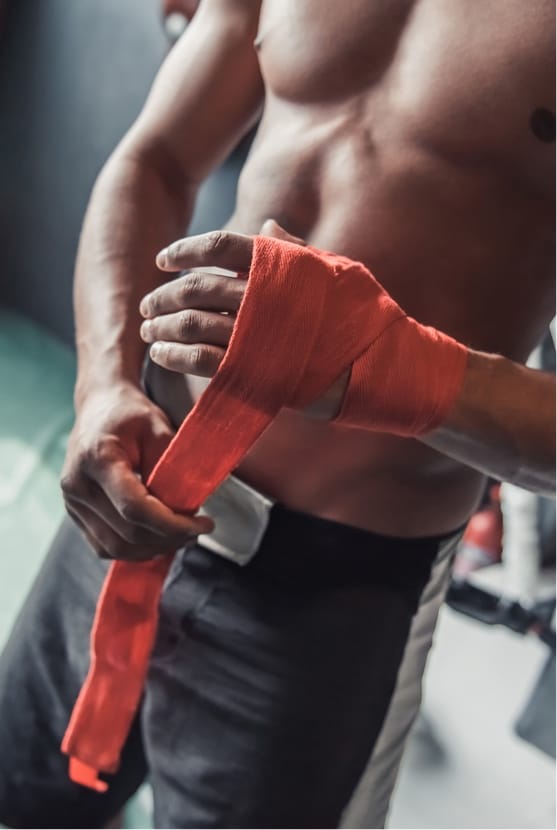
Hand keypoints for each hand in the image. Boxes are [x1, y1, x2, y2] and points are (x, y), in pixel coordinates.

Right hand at [60, 382, 212, 561]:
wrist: (100, 405)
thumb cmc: (131, 413)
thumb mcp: (159, 430)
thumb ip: (172, 469)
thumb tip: (189, 510)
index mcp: (97, 458)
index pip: (134, 508)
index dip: (172, 525)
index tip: (202, 524)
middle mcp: (77, 484)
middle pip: (126, 533)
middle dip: (168, 538)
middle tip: (197, 530)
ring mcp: (71, 501)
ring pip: (114, 547)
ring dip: (153, 549)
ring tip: (182, 536)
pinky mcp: (75, 512)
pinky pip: (105, 546)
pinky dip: (135, 549)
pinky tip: (159, 539)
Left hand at [139, 220, 346, 416]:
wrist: (375, 366)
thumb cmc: (358, 316)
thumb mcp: (332, 270)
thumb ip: (293, 250)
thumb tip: (265, 226)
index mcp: (278, 264)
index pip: (219, 246)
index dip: (185, 250)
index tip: (164, 260)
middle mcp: (262, 295)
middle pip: (195, 288)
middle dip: (164, 294)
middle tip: (148, 304)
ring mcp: (255, 334)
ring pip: (191, 323)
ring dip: (163, 326)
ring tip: (148, 330)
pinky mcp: (252, 370)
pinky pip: (199, 359)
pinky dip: (174, 356)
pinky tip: (160, 355)